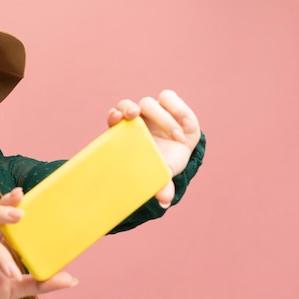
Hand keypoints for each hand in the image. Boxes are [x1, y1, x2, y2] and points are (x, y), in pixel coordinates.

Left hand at [107, 90, 200, 206]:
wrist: (178, 155)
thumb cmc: (161, 164)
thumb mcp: (160, 174)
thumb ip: (160, 185)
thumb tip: (164, 201)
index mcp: (126, 133)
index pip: (114, 118)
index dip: (114, 116)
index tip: (116, 118)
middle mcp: (137, 118)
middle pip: (126, 106)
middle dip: (128, 109)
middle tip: (135, 115)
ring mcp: (152, 110)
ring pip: (149, 102)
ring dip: (161, 117)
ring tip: (176, 136)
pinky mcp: (170, 104)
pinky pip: (169, 97)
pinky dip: (176, 108)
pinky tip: (184, 125)